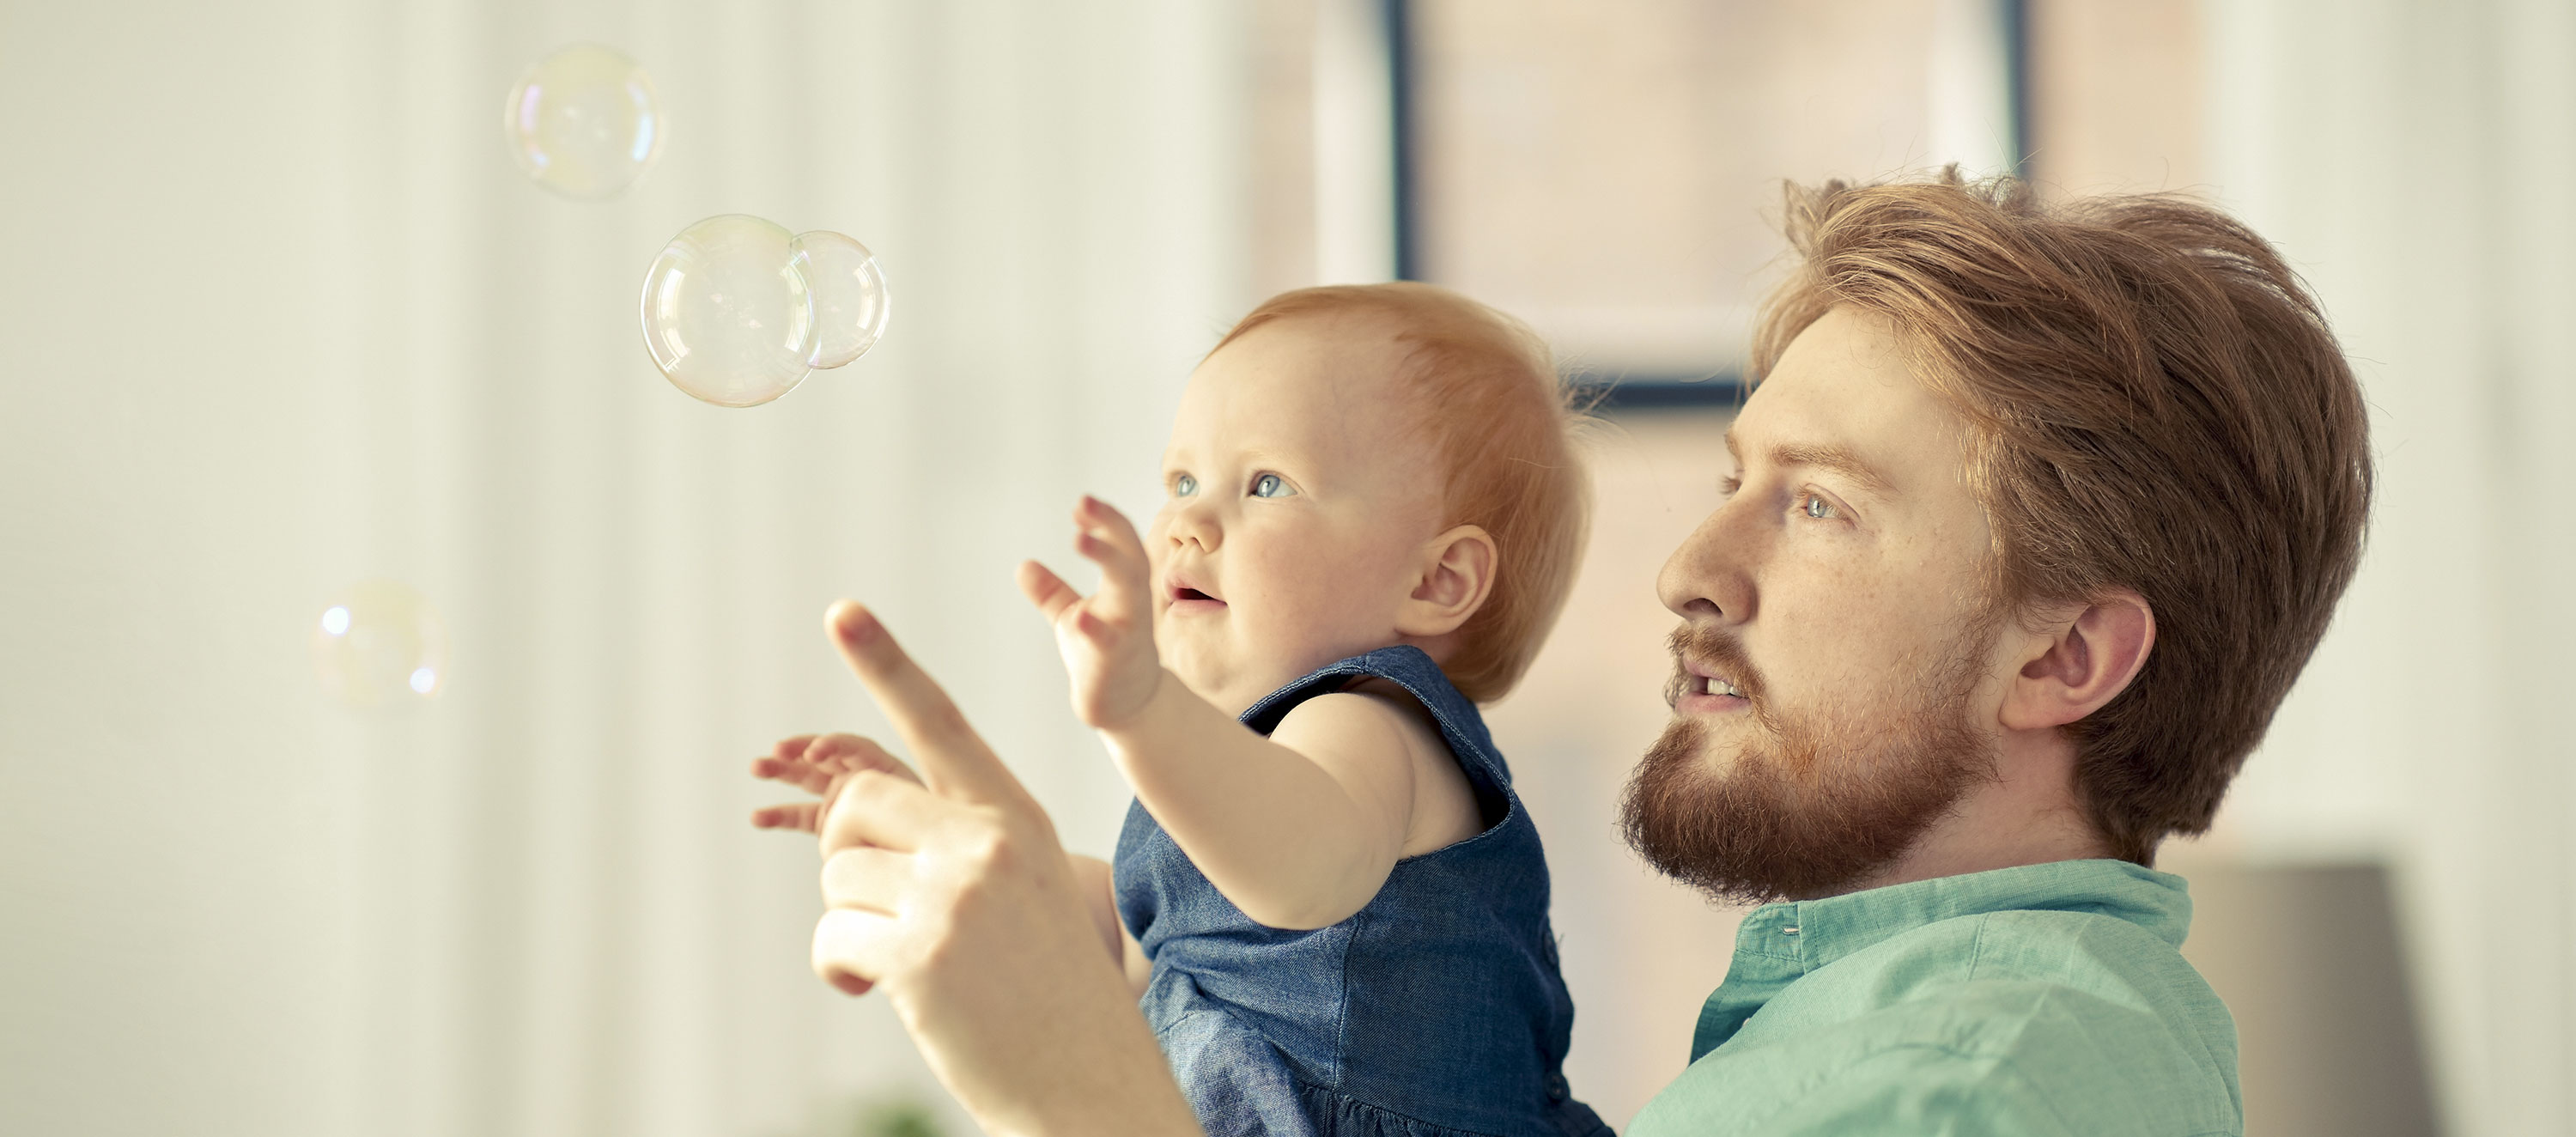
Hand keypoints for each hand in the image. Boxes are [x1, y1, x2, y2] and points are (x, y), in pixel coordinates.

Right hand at [748, 732, 921, 835]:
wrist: (925, 858)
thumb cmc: (923, 837)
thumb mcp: (910, 823)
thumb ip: (878, 821)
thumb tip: (843, 829)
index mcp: (884, 769)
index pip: (855, 748)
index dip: (834, 746)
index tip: (814, 753)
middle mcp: (860, 777)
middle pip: (826, 756)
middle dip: (801, 750)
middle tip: (777, 750)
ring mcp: (841, 797)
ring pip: (807, 778)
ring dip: (781, 770)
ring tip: (757, 767)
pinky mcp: (828, 820)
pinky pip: (800, 815)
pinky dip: (779, 815)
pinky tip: (757, 817)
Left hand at [808, 600, 1200, 1136]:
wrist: (1093, 1087)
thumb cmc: (1051, 999)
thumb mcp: (1024, 896)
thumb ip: (958, 847)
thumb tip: (851, 826)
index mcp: (1017, 818)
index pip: (940, 725)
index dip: (886, 666)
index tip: (841, 610)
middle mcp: (990, 839)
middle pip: (857, 804)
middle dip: (845, 858)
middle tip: (879, 913)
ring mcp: (957, 893)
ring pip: (835, 875)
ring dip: (847, 926)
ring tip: (904, 969)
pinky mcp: (920, 952)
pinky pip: (829, 934)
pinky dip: (839, 970)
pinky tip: (880, 993)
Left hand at [1017, 495, 1166, 729]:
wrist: (1126, 703)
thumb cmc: (1103, 652)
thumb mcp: (1073, 616)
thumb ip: (1052, 592)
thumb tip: (1023, 566)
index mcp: (1125, 588)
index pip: (1123, 545)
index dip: (1105, 521)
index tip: (1081, 504)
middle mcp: (1132, 604)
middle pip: (1130, 558)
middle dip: (1111, 529)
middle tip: (1085, 504)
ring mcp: (1127, 632)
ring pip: (1128, 590)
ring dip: (1107, 560)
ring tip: (1080, 538)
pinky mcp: (1115, 662)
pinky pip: (1109, 642)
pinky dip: (1095, 628)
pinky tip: (1079, 615)